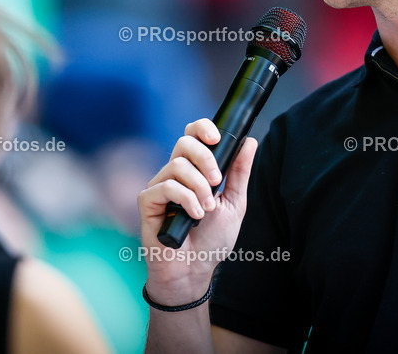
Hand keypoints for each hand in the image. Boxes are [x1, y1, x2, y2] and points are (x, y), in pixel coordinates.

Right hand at [137, 118, 257, 303]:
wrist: (194, 270)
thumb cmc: (212, 239)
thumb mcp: (234, 203)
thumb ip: (239, 173)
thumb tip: (250, 141)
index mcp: (194, 170)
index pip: (192, 135)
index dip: (202, 128)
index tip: (218, 139)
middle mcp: (175, 174)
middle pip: (184, 142)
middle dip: (206, 158)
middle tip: (217, 182)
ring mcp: (160, 186)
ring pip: (178, 165)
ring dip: (199, 188)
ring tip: (207, 210)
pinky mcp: (147, 200)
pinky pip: (167, 186)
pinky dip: (186, 199)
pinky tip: (193, 216)